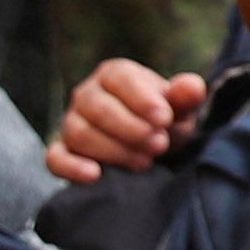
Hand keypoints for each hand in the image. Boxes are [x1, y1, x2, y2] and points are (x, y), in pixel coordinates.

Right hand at [47, 61, 209, 182]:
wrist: (148, 147)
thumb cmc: (163, 122)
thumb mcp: (179, 109)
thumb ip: (185, 96)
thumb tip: (193, 87)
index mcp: (115, 74)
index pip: (121, 79)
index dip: (142, 99)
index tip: (164, 119)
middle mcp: (87, 95)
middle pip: (98, 108)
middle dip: (131, 128)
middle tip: (159, 145)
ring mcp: (71, 123)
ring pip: (80, 133)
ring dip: (114, 150)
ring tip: (144, 162)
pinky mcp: (62, 152)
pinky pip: (55, 158)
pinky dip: (72, 167)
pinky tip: (95, 176)